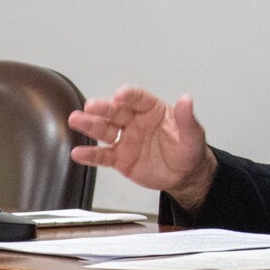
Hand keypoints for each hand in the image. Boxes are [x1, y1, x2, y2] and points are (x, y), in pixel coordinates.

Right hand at [68, 86, 216, 212]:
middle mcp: (135, 122)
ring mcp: (126, 139)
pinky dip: (90, 154)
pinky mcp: (120, 158)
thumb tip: (186, 100)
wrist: (184, 175)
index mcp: (152, 110)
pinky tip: (79, 152)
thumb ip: (187, 118)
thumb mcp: (193, 134)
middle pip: (116, 111)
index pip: (138, 99)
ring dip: (90, 125)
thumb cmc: (187, 149)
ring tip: (76, 120)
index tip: (121, 94)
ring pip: (105, 130)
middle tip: (91, 106)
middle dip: (103, 108)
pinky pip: (103, 155)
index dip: (129, 95)